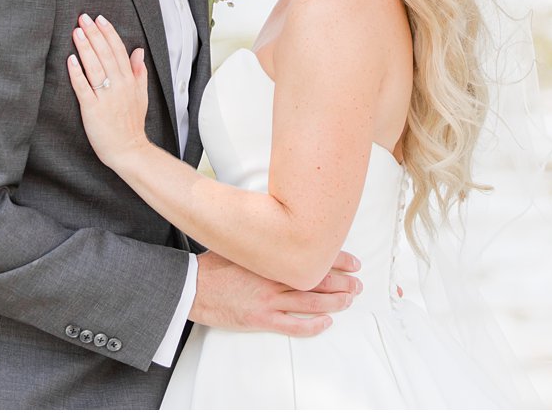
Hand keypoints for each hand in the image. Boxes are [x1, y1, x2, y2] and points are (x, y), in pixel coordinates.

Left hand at [66, 13, 150, 169]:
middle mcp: (119, 86)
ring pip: (95, 67)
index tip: (100, 19)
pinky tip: (70, 60)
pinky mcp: (93, 109)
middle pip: (106, 54)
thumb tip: (139, 51)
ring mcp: (106, 97)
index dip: (109, 33)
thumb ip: (140, 72)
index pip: (119, 51)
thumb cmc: (132, 124)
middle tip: (83, 18)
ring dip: (85, 48)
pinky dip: (77, 73)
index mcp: (130, 81)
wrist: (129, 150)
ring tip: (77, 32)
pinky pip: (84, 88)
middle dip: (94, 34)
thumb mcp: (142, 95)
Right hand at [190, 249, 362, 336]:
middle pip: (319, 280)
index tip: (354, 262)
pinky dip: (312, 326)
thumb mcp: (243, 243)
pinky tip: (326, 323)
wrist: (192, 287)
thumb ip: (265, 239)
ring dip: (335, 302)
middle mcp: (275, 278)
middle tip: (359, 285)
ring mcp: (269, 300)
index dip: (338, 259)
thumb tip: (283, 225)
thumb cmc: (215, 265)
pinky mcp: (260, 319)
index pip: (313, 256)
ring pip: (311, 303)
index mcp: (272, 257)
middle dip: (343, 283)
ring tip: (350, 301)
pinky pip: (293, 326)